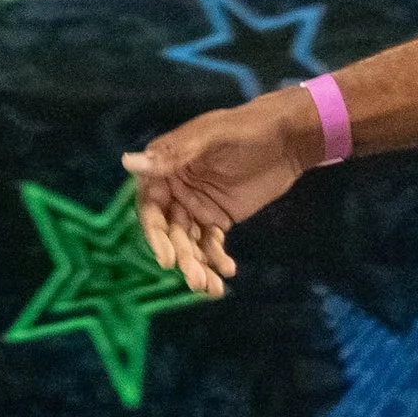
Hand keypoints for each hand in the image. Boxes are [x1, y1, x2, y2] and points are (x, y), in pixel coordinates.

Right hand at [121, 91, 314, 298]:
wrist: (290, 138)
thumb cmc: (249, 128)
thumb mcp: (212, 137)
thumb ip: (174, 153)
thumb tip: (128, 161)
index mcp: (165, 165)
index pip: (150, 207)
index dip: (156, 235)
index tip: (167, 260)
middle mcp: (174, 188)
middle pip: (170, 231)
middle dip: (182, 257)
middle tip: (197, 281)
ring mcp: (196, 204)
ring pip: (189, 241)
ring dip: (197, 265)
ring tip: (211, 288)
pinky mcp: (218, 217)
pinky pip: (210, 243)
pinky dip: (216, 259)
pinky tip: (227, 271)